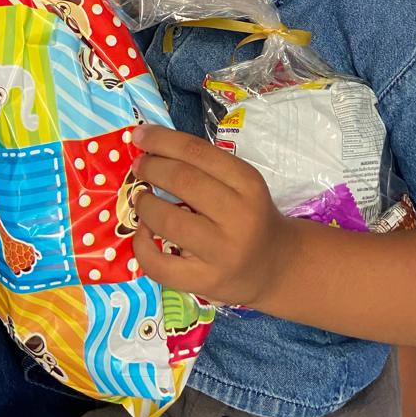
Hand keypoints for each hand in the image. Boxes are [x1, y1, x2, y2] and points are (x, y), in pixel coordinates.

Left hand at [130, 125, 296, 309]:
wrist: (276, 265)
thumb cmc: (251, 216)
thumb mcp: (242, 184)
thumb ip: (206, 167)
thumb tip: (154, 147)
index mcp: (248, 183)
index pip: (197, 151)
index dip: (162, 139)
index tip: (140, 135)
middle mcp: (238, 216)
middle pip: (183, 181)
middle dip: (151, 167)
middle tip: (139, 165)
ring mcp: (222, 252)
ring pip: (169, 222)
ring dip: (144, 204)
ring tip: (140, 198)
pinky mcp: (206, 282)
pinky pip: (162, 265)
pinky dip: (142, 246)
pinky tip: (142, 233)